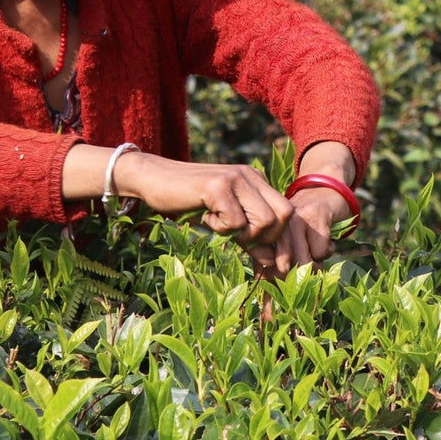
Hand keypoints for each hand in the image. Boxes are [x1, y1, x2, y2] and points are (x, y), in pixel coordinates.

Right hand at [112, 152, 292, 249]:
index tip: (275, 264)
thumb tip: (271, 262)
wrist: (153, 179)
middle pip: (283, 216)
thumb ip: (249, 238)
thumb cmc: (188, 202)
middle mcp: (250, 175)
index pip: (287, 212)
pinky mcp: (218, 186)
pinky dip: (220, 228)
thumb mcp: (224, 222)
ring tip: (218, 224)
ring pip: (263, 221)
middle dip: (266, 239)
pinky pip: (235, 222)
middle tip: (239, 240)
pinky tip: (205, 216)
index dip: (284, 240)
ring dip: (241, 234)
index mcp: (256, 181)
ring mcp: (236, 178)